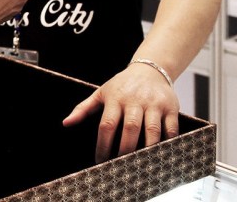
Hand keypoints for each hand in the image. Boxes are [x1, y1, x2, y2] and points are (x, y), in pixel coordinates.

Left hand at [61, 63, 178, 162]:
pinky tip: (159, 154)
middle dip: (125, 150)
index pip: (107, 124)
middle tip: (121, 166)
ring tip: (140, 164)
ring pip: (151, 130)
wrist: (150, 69)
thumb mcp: (101, 93)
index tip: (100, 161)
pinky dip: (166, 143)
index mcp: (115, 98)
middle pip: (130, 128)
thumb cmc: (122, 85)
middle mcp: (135, 100)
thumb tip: (66, 123)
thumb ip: (83, 109)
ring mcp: (154, 104)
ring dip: (146, 149)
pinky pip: (171, 129)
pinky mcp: (170, 107)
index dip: (103, 145)